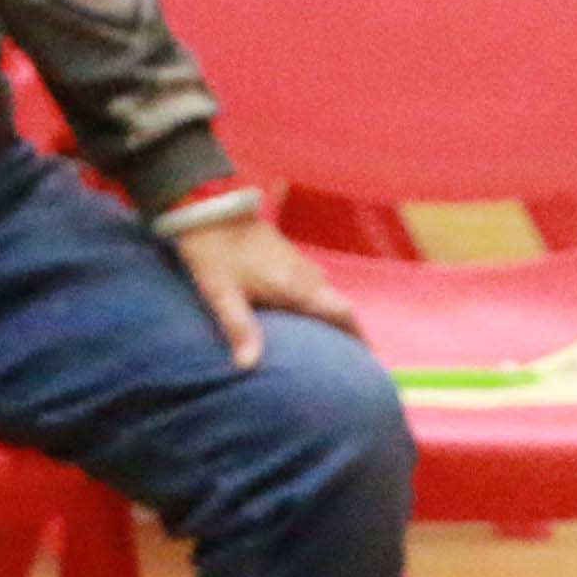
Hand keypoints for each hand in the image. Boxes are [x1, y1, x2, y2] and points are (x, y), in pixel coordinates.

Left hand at [168, 208, 352, 372]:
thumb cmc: (214, 252)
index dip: (358, 337)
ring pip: (325, 293)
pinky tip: (302, 315)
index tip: (369, 359)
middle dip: (348, 331)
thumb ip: (239, 328)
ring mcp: (297, 261)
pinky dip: (317, 302)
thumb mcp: (222, 294)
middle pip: (338, 305)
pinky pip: (313, 283)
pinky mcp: (287, 254)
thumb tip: (248, 366)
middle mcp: (305, 273)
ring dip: (332, 315)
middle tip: (350, 359)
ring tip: (329, 342)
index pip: (341, 312)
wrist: (208, 209)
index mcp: (296, 285)